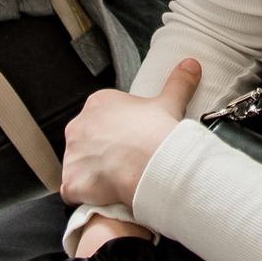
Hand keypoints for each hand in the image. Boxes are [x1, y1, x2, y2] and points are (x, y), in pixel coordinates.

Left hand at [61, 61, 200, 210]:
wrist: (152, 165)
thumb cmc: (157, 134)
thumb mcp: (170, 102)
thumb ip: (178, 82)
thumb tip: (190, 64)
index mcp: (99, 104)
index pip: (102, 118)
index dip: (119, 132)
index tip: (132, 140)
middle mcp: (79, 126)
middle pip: (88, 140)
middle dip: (103, 151)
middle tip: (126, 160)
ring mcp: (72, 154)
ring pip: (79, 165)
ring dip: (94, 173)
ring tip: (118, 179)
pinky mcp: (71, 181)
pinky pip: (73, 189)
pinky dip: (85, 194)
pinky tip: (104, 196)